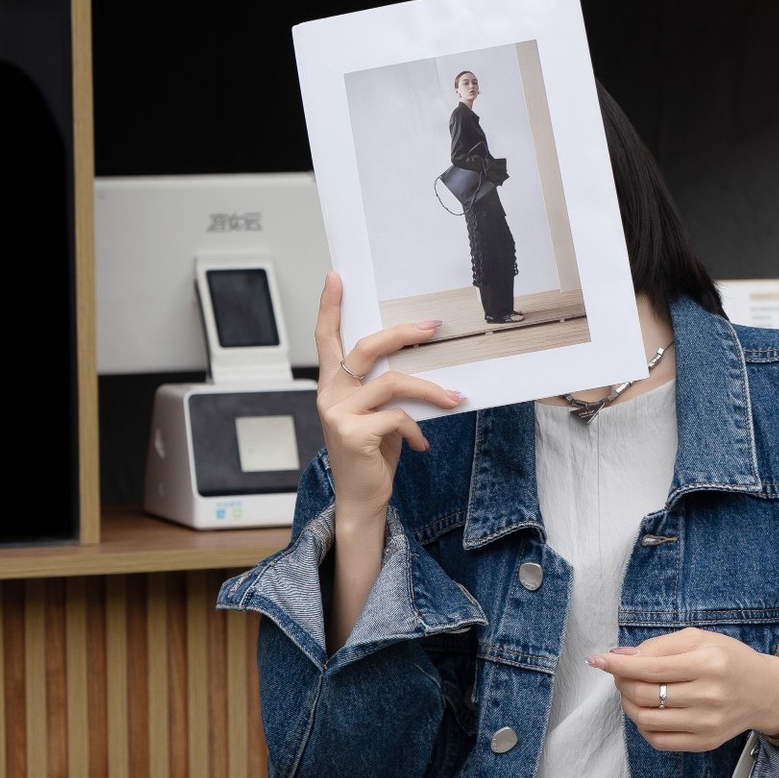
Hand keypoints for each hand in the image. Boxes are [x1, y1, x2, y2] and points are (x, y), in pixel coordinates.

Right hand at [314, 272, 465, 520]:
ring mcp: (338, 414)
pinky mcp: (353, 435)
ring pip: (391, 382)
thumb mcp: (378, 417)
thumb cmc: (371, 456)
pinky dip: (416, 429)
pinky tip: (422, 445)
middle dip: (402, 333)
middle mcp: (330, 395)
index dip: (330, 307)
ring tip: (453, 398)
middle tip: (433, 326)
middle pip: (365, 348)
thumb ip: (385, 391)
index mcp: (332, 386)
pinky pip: (397, 417)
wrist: (361, 500)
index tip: (336, 277)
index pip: (326, 338)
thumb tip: (421, 366)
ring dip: (428, 389)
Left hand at [586, 628, 778, 752]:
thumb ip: (659, 646)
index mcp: (708, 663)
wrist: (764, 691)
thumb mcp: (700, 639)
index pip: (650, 668)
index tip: (598, 660)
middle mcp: (709, 695)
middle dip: (621, 682)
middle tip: (619, 674)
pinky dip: (643, 726)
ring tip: (631, 691)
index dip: (618, 665)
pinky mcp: (704, 742)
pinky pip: (658, 740)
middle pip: (644, 694)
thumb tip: (620, 656)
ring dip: (628, 704)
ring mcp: (706, 723)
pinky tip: (646, 711)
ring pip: (646, 719)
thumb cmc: (728, 660)